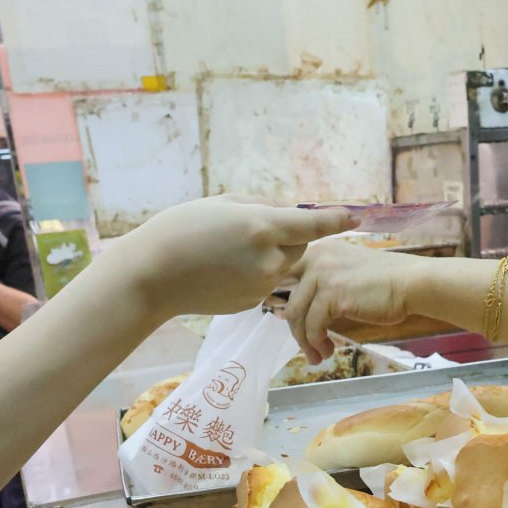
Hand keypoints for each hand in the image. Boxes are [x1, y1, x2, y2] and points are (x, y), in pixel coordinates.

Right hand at [93, 197, 355, 325]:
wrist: (151, 277)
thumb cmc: (180, 230)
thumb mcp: (221, 203)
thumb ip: (261, 206)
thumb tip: (287, 213)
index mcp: (262, 227)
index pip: (314, 224)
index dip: (337, 220)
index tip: (355, 218)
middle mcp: (268, 259)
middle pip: (300, 244)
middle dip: (289, 234)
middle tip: (251, 228)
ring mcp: (261, 286)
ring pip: (282, 265)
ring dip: (269, 255)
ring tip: (229, 250)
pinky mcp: (251, 304)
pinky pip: (264, 283)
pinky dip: (253, 274)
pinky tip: (223, 270)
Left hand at [285, 242, 426, 361]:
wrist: (412, 282)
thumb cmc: (388, 281)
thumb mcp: (349, 272)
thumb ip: (326, 282)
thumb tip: (303, 308)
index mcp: (320, 249)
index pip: (288, 276)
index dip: (287, 302)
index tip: (297, 323)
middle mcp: (317, 258)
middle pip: (291, 299)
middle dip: (296, 328)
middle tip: (308, 346)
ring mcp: (323, 276)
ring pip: (297, 315)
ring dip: (305, 341)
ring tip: (317, 356)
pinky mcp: (332, 296)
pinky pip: (313, 327)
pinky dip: (317, 343)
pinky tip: (327, 351)